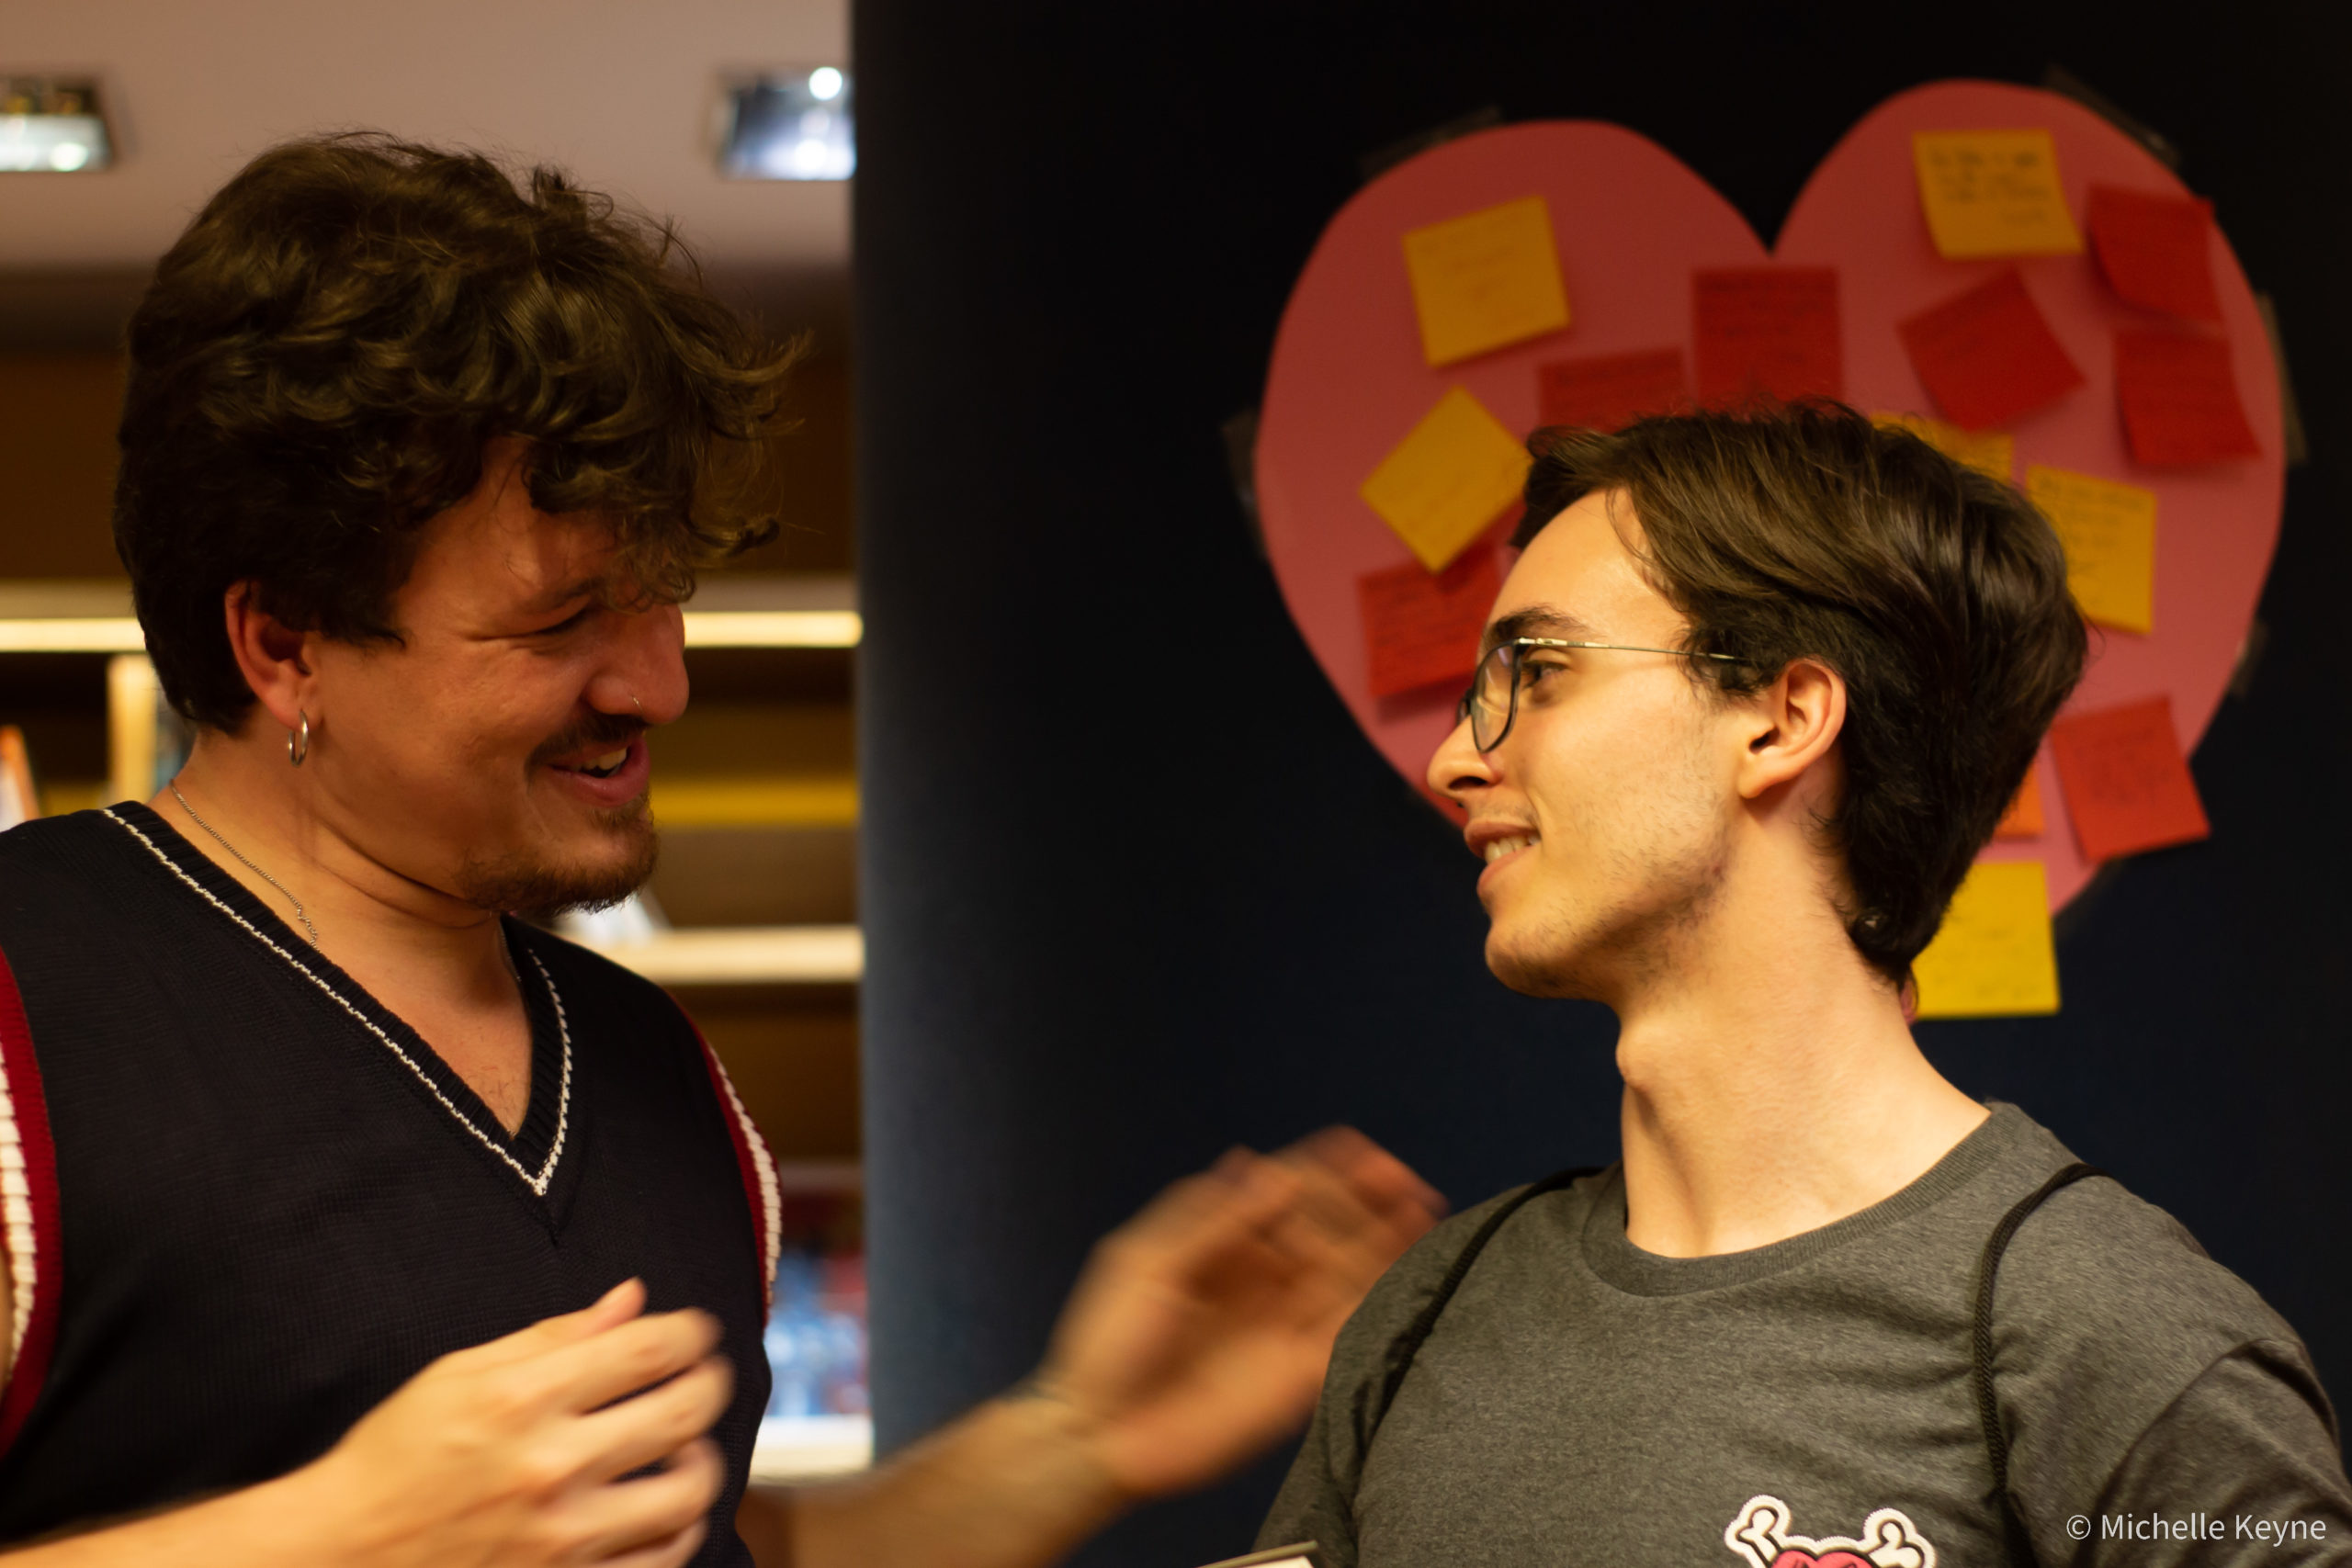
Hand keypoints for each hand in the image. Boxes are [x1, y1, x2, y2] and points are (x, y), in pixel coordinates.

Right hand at [295, 1279, 732, 1567]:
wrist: (341, 1554)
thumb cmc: (396, 1457)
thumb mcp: (461, 1374)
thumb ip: (556, 1336)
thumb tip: (633, 1298)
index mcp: (522, 1400)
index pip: (648, 1349)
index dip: (691, 1333)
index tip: (696, 1332)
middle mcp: (549, 1467)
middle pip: (684, 1413)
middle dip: (713, 1383)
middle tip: (708, 1376)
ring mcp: (561, 1538)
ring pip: (688, 1493)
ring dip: (703, 1461)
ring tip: (686, 1447)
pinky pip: (662, 1559)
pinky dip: (678, 1529)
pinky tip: (663, 1507)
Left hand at [1032, 1128, 1442, 1499]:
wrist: (1099, 1434)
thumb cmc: (1108, 1344)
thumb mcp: (1147, 1263)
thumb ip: (1213, 1220)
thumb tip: (1272, 1170)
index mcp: (1222, 1243)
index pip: (1284, 1194)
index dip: (1323, 1171)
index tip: (1359, 1150)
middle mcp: (1260, 1278)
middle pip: (1325, 1228)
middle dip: (1363, 1200)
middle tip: (1399, 1178)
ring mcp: (1282, 1324)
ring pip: (1346, 1271)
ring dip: (1382, 1240)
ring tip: (1418, 1208)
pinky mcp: (1298, 1372)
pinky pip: (1348, 1328)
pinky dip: (1378, 1299)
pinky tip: (1403, 1270)